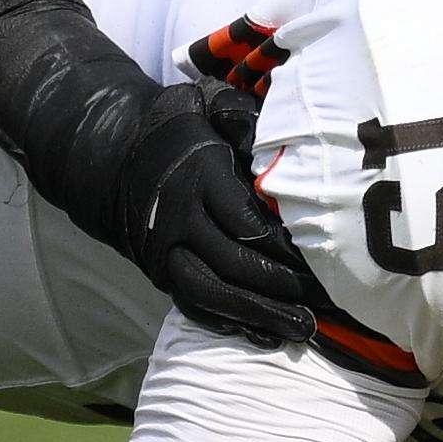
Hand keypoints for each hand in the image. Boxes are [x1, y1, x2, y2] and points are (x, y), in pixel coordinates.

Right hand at [118, 81, 325, 347]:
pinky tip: (265, 336)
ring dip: (258, 315)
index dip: (286, 246)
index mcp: (198, 177)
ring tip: (302, 330)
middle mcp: (178, 218)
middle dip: (281, 287)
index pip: (245, 220)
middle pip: (232, 264)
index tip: (324, 260)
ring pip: (210, 293)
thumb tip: (283, 141)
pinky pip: (192, 306)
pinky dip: (229, 324)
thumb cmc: (182, 126)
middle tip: (327, 302)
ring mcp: (165, 251)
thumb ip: (244, 122)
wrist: (116, 154)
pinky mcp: (160, 272)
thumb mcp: (208, 105)